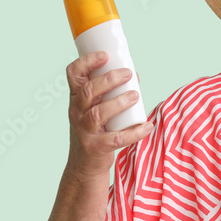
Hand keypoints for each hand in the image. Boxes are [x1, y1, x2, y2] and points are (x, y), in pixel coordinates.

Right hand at [66, 51, 151, 176]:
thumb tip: (134, 75)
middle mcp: (76, 113)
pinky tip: (147, 126)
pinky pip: (115, 140)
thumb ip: (111, 92)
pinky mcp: (95, 148)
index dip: (86, 62)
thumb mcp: (96, 108)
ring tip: (135, 96)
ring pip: (98, 114)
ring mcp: (84, 131)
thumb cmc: (96, 130)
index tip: (105, 55)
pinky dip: (133, 133)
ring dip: (118, 103)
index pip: (73, 75)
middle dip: (108, 80)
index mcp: (77, 99)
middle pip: (88, 92)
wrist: (84, 165)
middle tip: (128, 74)